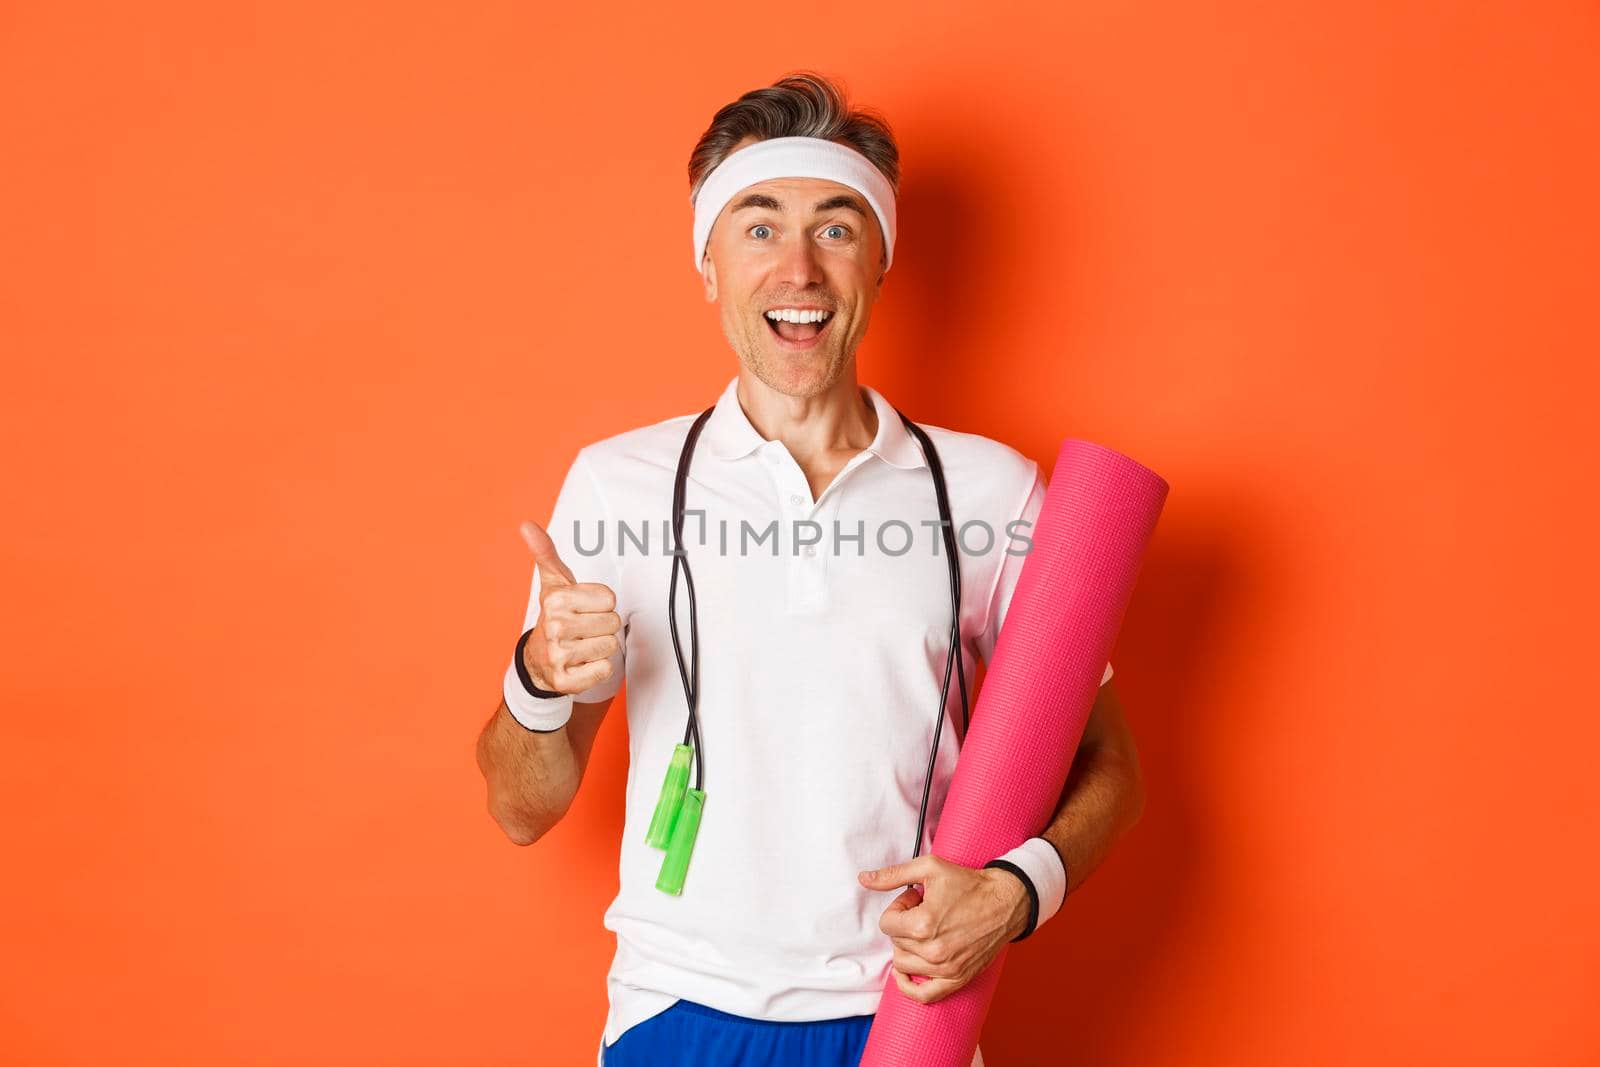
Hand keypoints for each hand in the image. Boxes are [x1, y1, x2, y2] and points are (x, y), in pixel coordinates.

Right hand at [518, 518, 620, 695]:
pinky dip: (598, 669)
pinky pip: (605, 670)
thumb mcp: (552, 583)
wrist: (537, 661)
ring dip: (600, 648)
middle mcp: (555, 626)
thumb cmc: (554, 617)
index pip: (610, 598)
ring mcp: (559, 655)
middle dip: (602, 627)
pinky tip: (581, 664)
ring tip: (581, 646)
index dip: (600, 605)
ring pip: (611, 646)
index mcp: (556, 599)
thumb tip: (527, 525)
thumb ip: (545, 552)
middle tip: (582, 630)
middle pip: (613, 622)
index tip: (582, 609)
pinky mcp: (566, 680)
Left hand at [858, 854, 1029, 1004]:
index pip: (886, 924)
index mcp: (923, 924)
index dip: (898, 907)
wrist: (1005, 902)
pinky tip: (907, 973)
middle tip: (926, 910)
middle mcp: (933, 951)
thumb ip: (892, 875)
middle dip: (905, 924)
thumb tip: (864, 879)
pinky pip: (924, 995)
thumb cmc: (969, 884)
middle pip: (895, 942)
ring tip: (928, 930)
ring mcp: (945, 969)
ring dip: (909, 946)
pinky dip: (909, 987)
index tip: (915, 900)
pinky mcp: (957, 978)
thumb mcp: (929, 868)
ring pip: (903, 964)